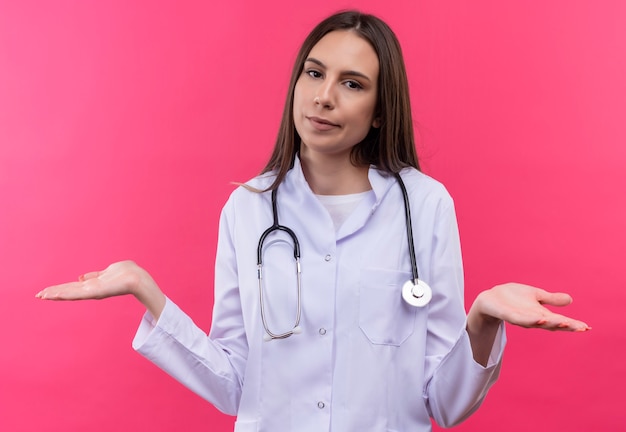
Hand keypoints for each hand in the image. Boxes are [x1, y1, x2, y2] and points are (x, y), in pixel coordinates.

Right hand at [36, 260, 165, 318]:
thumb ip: (94, 276)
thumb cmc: (127, 273)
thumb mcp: (107, 271)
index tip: (46, 291)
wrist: (138, 278)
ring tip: (42, 296)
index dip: (60, 288)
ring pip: (71, 293)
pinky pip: (78, 293)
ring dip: (56, 294)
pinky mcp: (96, 292)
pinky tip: (56, 295)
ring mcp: (93, 292)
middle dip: (54, 293)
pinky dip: (66, 294)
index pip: (73, 287)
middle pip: (69, 291)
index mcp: (93, 284)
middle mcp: (91, 289)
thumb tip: (80, 278)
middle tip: (38, 295)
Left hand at [471, 283, 590, 331]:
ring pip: (537, 323)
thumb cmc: (513, 298)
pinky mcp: (507, 315)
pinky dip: (529, 320)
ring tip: (564, 324)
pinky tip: (539, 319)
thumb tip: (571, 300)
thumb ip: (551, 299)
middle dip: (566, 326)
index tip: (587, 327)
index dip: (573, 324)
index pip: (560, 320)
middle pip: (552, 324)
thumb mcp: (535, 295)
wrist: (491, 299)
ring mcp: (520, 318)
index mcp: (541, 314)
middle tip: (580, 328)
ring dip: (550, 324)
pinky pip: (519, 319)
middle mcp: (532, 319)